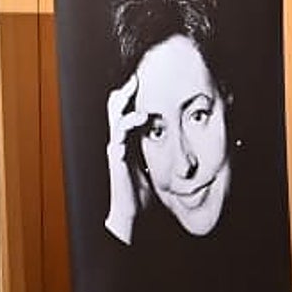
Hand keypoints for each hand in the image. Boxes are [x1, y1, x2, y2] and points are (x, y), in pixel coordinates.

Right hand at [104, 74, 148, 244]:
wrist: (132, 211)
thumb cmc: (142, 187)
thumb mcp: (152, 161)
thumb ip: (157, 146)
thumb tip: (176, 132)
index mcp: (128, 139)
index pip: (125, 110)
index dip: (131, 95)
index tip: (142, 80)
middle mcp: (119, 142)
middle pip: (115, 111)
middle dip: (124, 95)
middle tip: (134, 80)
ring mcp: (116, 152)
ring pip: (115, 125)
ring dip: (126, 115)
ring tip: (140, 109)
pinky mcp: (117, 164)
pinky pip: (117, 146)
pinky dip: (124, 135)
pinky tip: (134, 127)